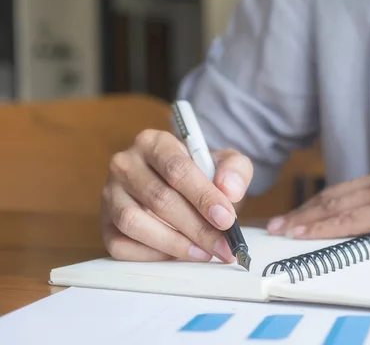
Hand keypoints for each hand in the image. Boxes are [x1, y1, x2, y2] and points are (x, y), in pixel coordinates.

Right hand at [101, 129, 252, 262]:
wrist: (182, 186)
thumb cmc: (202, 175)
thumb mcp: (225, 163)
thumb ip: (235, 170)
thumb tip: (229, 189)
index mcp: (154, 142)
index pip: (176, 169)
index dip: (203, 196)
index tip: (226, 219)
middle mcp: (125, 164)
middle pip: (159, 199)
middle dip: (197, 228)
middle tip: (223, 245)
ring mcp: (110, 194)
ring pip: (135, 223)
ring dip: (175, 244)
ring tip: (204, 252)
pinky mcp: (105, 223)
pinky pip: (122, 245)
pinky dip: (153, 255)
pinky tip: (179, 255)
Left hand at [267, 161, 369, 250]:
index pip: (347, 191)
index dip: (319, 204)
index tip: (299, 215)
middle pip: (334, 195)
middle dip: (303, 211)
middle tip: (278, 223)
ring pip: (336, 205)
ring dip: (305, 219)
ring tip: (282, 230)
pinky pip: (351, 219)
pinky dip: (323, 226)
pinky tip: (306, 233)